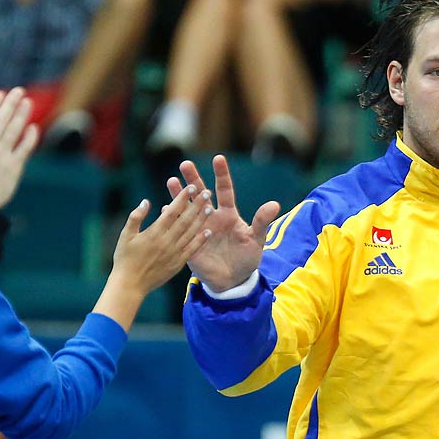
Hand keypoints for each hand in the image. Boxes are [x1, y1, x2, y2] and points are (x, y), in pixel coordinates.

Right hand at [0, 89, 39, 209]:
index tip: (0, 94)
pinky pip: (24, 149)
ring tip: (27, 102)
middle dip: (10, 103)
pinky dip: (29, 138)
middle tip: (18, 90)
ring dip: (21, 115)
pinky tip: (33, 127)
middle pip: (1, 120)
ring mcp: (2, 157)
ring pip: (13, 131)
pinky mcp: (14, 168)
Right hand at [110, 183, 215, 295]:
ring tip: (209, 208)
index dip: (182, 198)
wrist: (130, 285)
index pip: (172, 211)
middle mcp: (167, 241)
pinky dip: (200, 240)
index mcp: (154, 232)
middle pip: (185, 220)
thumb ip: (136, 217)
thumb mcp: (125, 235)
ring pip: (191, 233)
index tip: (191, 187)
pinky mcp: (178, 264)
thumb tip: (146, 201)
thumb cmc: (124, 258)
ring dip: (201, 220)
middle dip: (196, 205)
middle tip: (206, 192)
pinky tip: (208, 232)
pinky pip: (192, 250)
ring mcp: (174, 253)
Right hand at [168, 154, 280, 292]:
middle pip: (201, 194)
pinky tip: (164, 208)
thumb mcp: (256, 240)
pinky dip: (172, 218)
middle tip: (185, 164)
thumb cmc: (247, 258)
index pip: (224, 190)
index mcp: (228, 214)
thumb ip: (262, 222)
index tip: (218, 158)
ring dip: (179, 195)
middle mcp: (211, 217)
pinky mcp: (190, 243)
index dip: (221, 174)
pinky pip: (180, 229)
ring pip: (187, 208)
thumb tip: (274, 205)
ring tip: (171, 181)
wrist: (233, 280)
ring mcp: (199, 229)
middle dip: (193, 178)